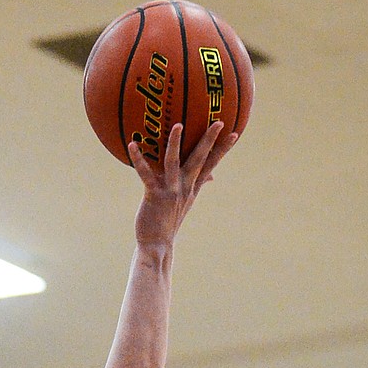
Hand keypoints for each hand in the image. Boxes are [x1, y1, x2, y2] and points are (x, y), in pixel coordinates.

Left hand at [130, 120, 236, 250]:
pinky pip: (145, 173)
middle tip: (219, 122)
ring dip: (175, 142)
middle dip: (209, 140)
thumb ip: (197, 185)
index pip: (211, 164)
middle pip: (200, 159)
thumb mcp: (186, 202)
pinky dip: (139, 159)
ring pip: (174, 161)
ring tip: (177, 125)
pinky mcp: (154, 195)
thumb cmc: (169, 221)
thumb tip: (212, 177)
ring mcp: (170, 191)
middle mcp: (184, 187)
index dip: (223, 149)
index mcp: (192, 187)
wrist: (157, 245)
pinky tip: (132, 144)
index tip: (235, 133)